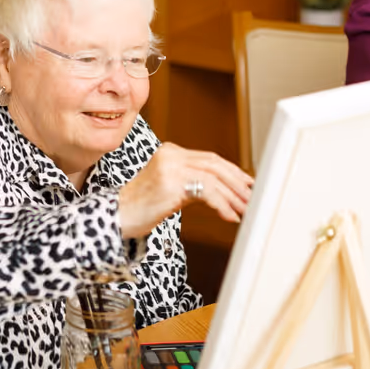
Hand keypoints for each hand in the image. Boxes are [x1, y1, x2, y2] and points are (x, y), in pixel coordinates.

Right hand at [118, 144, 252, 240]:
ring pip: (214, 178)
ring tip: (245, 210)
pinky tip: (230, 216)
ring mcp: (170, 168)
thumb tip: (229, 192)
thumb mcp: (171, 187)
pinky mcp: (171, 185)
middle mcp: (171, 155)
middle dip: (238, 184)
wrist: (116, 217)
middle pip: (215, 165)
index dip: (233, 172)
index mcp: (171, 151)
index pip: (211, 158)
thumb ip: (195, 183)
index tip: (248, 186)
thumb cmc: (143, 206)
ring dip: (234, 197)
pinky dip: (223, 205)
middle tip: (253, 199)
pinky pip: (207, 193)